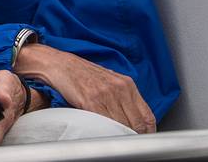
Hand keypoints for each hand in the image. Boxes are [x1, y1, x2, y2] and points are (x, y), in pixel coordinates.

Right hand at [15, 43, 154, 132]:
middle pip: (137, 123)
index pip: (148, 116)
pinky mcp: (91, 101)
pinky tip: (103, 132)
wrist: (59, 64)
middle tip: (128, 141)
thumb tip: (134, 119)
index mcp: (127, 84)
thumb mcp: (109, 81)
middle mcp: (120, 88)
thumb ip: (123, 97)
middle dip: (134, 136)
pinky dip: (107, 132)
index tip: (142, 138)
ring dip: (120, 135)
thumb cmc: (82, 74)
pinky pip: (106, 124)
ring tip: (115, 139)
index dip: (147, 132)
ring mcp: (106, 95)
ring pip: (122, 126)